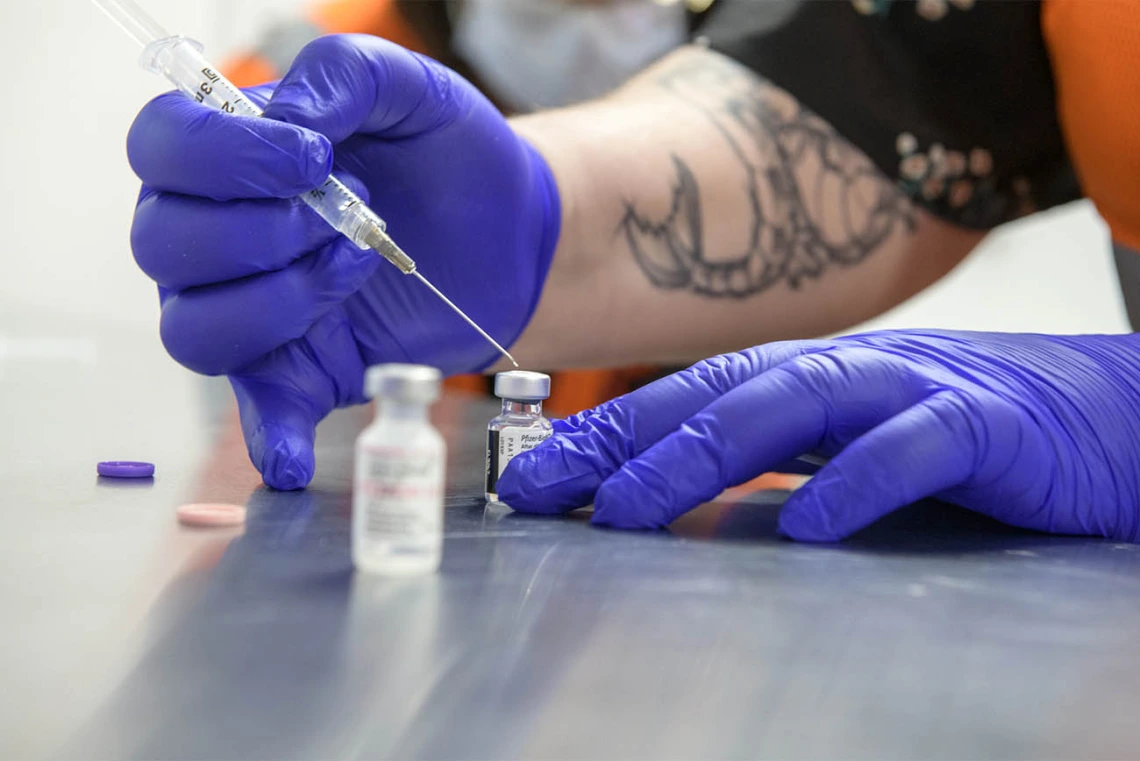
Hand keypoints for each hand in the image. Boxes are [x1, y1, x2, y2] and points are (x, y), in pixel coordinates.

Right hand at [128, 35, 559, 488]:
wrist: (511, 235)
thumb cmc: (450, 158)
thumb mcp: (410, 89)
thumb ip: (344, 77)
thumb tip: (289, 124)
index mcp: (228, 157)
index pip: (161, 148)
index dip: (220, 154)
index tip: (310, 155)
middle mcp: (215, 237)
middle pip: (164, 245)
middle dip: (261, 230)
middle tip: (347, 216)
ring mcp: (250, 310)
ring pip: (193, 329)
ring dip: (278, 301)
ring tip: (355, 268)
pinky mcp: (301, 370)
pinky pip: (258, 411)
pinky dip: (270, 437)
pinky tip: (292, 460)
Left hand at [497, 330, 1139, 541]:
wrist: (1108, 412)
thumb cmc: (967, 433)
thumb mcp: (854, 443)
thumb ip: (777, 460)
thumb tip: (675, 497)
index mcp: (805, 379)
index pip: (683, 398)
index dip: (602, 435)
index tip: (527, 482)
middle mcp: (845, 372)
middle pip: (715, 392)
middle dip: (620, 440)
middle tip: (541, 491)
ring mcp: (913, 387)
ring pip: (793, 403)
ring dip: (703, 453)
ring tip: (631, 509)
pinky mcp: (987, 424)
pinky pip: (917, 445)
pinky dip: (861, 480)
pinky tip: (811, 525)